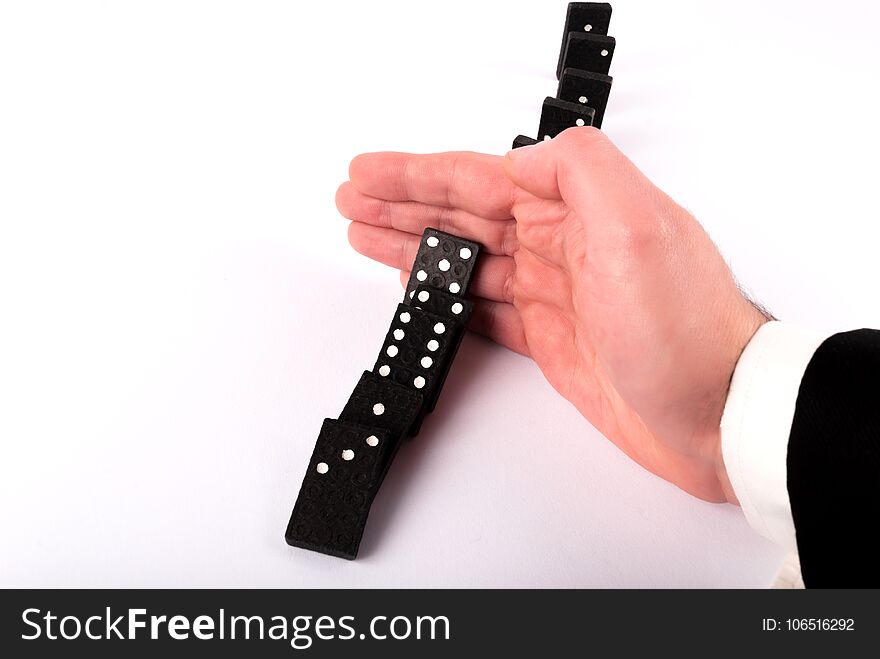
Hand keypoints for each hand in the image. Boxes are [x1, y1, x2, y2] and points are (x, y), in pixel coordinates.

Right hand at [336, 128, 766, 502]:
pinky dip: (448, 298)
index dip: (418, 174)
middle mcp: (564, 244)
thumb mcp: (641, 229)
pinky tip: (423, 289)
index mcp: (579, 210)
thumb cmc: (689, 333)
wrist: (720, 415)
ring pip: (467, 260)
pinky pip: (485, 308)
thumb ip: (582, 171)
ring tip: (367, 237)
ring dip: (414, 248)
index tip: (370, 173)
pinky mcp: (553, 338)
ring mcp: (555, 292)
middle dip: (403, 205)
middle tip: (353, 201)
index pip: (480, 179)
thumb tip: (524, 153)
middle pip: (464, 215)